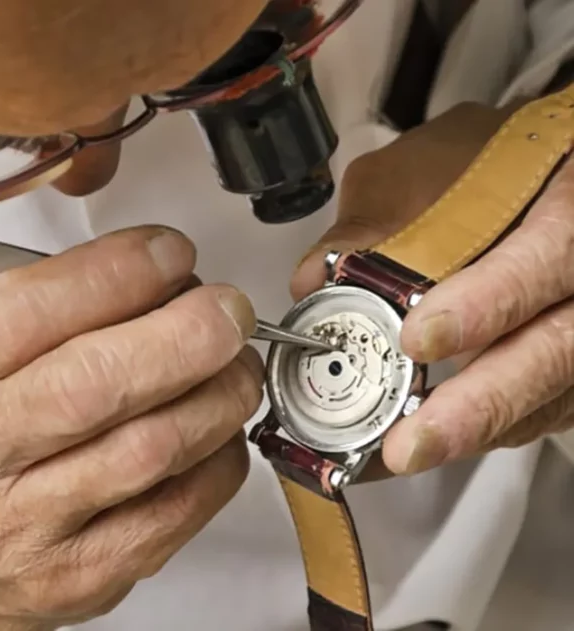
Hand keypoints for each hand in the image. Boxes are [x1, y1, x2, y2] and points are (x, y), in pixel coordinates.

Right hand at [0, 227, 262, 630]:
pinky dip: (217, 456)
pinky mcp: (75, 576)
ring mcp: (19, 528)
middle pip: (94, 387)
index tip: (169, 255)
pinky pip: (176, 508)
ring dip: (216, 393)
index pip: (23, 317)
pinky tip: (216, 427)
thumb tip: (144, 271)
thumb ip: (24, 302)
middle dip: (185, 334)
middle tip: (226, 308)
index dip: (115, 275)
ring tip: (234, 362)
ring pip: (149, 449)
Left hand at [292, 101, 573, 476]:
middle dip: (480, 404)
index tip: (422, 339)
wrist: (548, 172)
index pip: (548, 254)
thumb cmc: (493, 164)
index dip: (491, 301)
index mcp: (569, 202)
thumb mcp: (429, 165)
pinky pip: (545, 410)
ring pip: (553, 395)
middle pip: (559, 350)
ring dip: (476, 432)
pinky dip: (485, 431)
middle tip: (409, 441)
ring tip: (400, 456)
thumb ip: (372, 222)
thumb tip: (312, 282)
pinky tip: (430, 442)